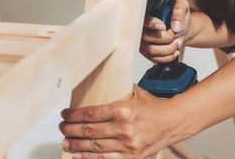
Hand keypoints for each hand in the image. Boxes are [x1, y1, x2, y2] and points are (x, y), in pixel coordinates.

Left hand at [59, 85, 184, 158]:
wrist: (173, 121)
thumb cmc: (152, 106)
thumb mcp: (133, 91)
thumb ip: (114, 90)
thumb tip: (93, 84)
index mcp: (123, 109)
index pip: (90, 114)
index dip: (73, 115)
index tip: (64, 114)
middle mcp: (124, 128)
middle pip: (89, 131)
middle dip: (70, 130)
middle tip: (62, 127)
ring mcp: (128, 145)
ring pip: (94, 147)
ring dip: (76, 146)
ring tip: (65, 143)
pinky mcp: (132, 157)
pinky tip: (78, 156)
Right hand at [140, 0, 190, 62]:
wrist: (181, 28)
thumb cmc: (178, 17)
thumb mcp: (182, 6)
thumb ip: (179, 12)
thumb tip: (175, 26)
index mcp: (146, 14)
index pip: (142, 19)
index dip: (151, 24)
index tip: (163, 26)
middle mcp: (141, 28)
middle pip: (146, 37)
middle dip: (166, 38)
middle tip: (175, 34)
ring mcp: (142, 42)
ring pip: (151, 50)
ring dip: (169, 48)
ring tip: (177, 43)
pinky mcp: (146, 52)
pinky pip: (155, 59)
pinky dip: (168, 57)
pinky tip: (174, 51)